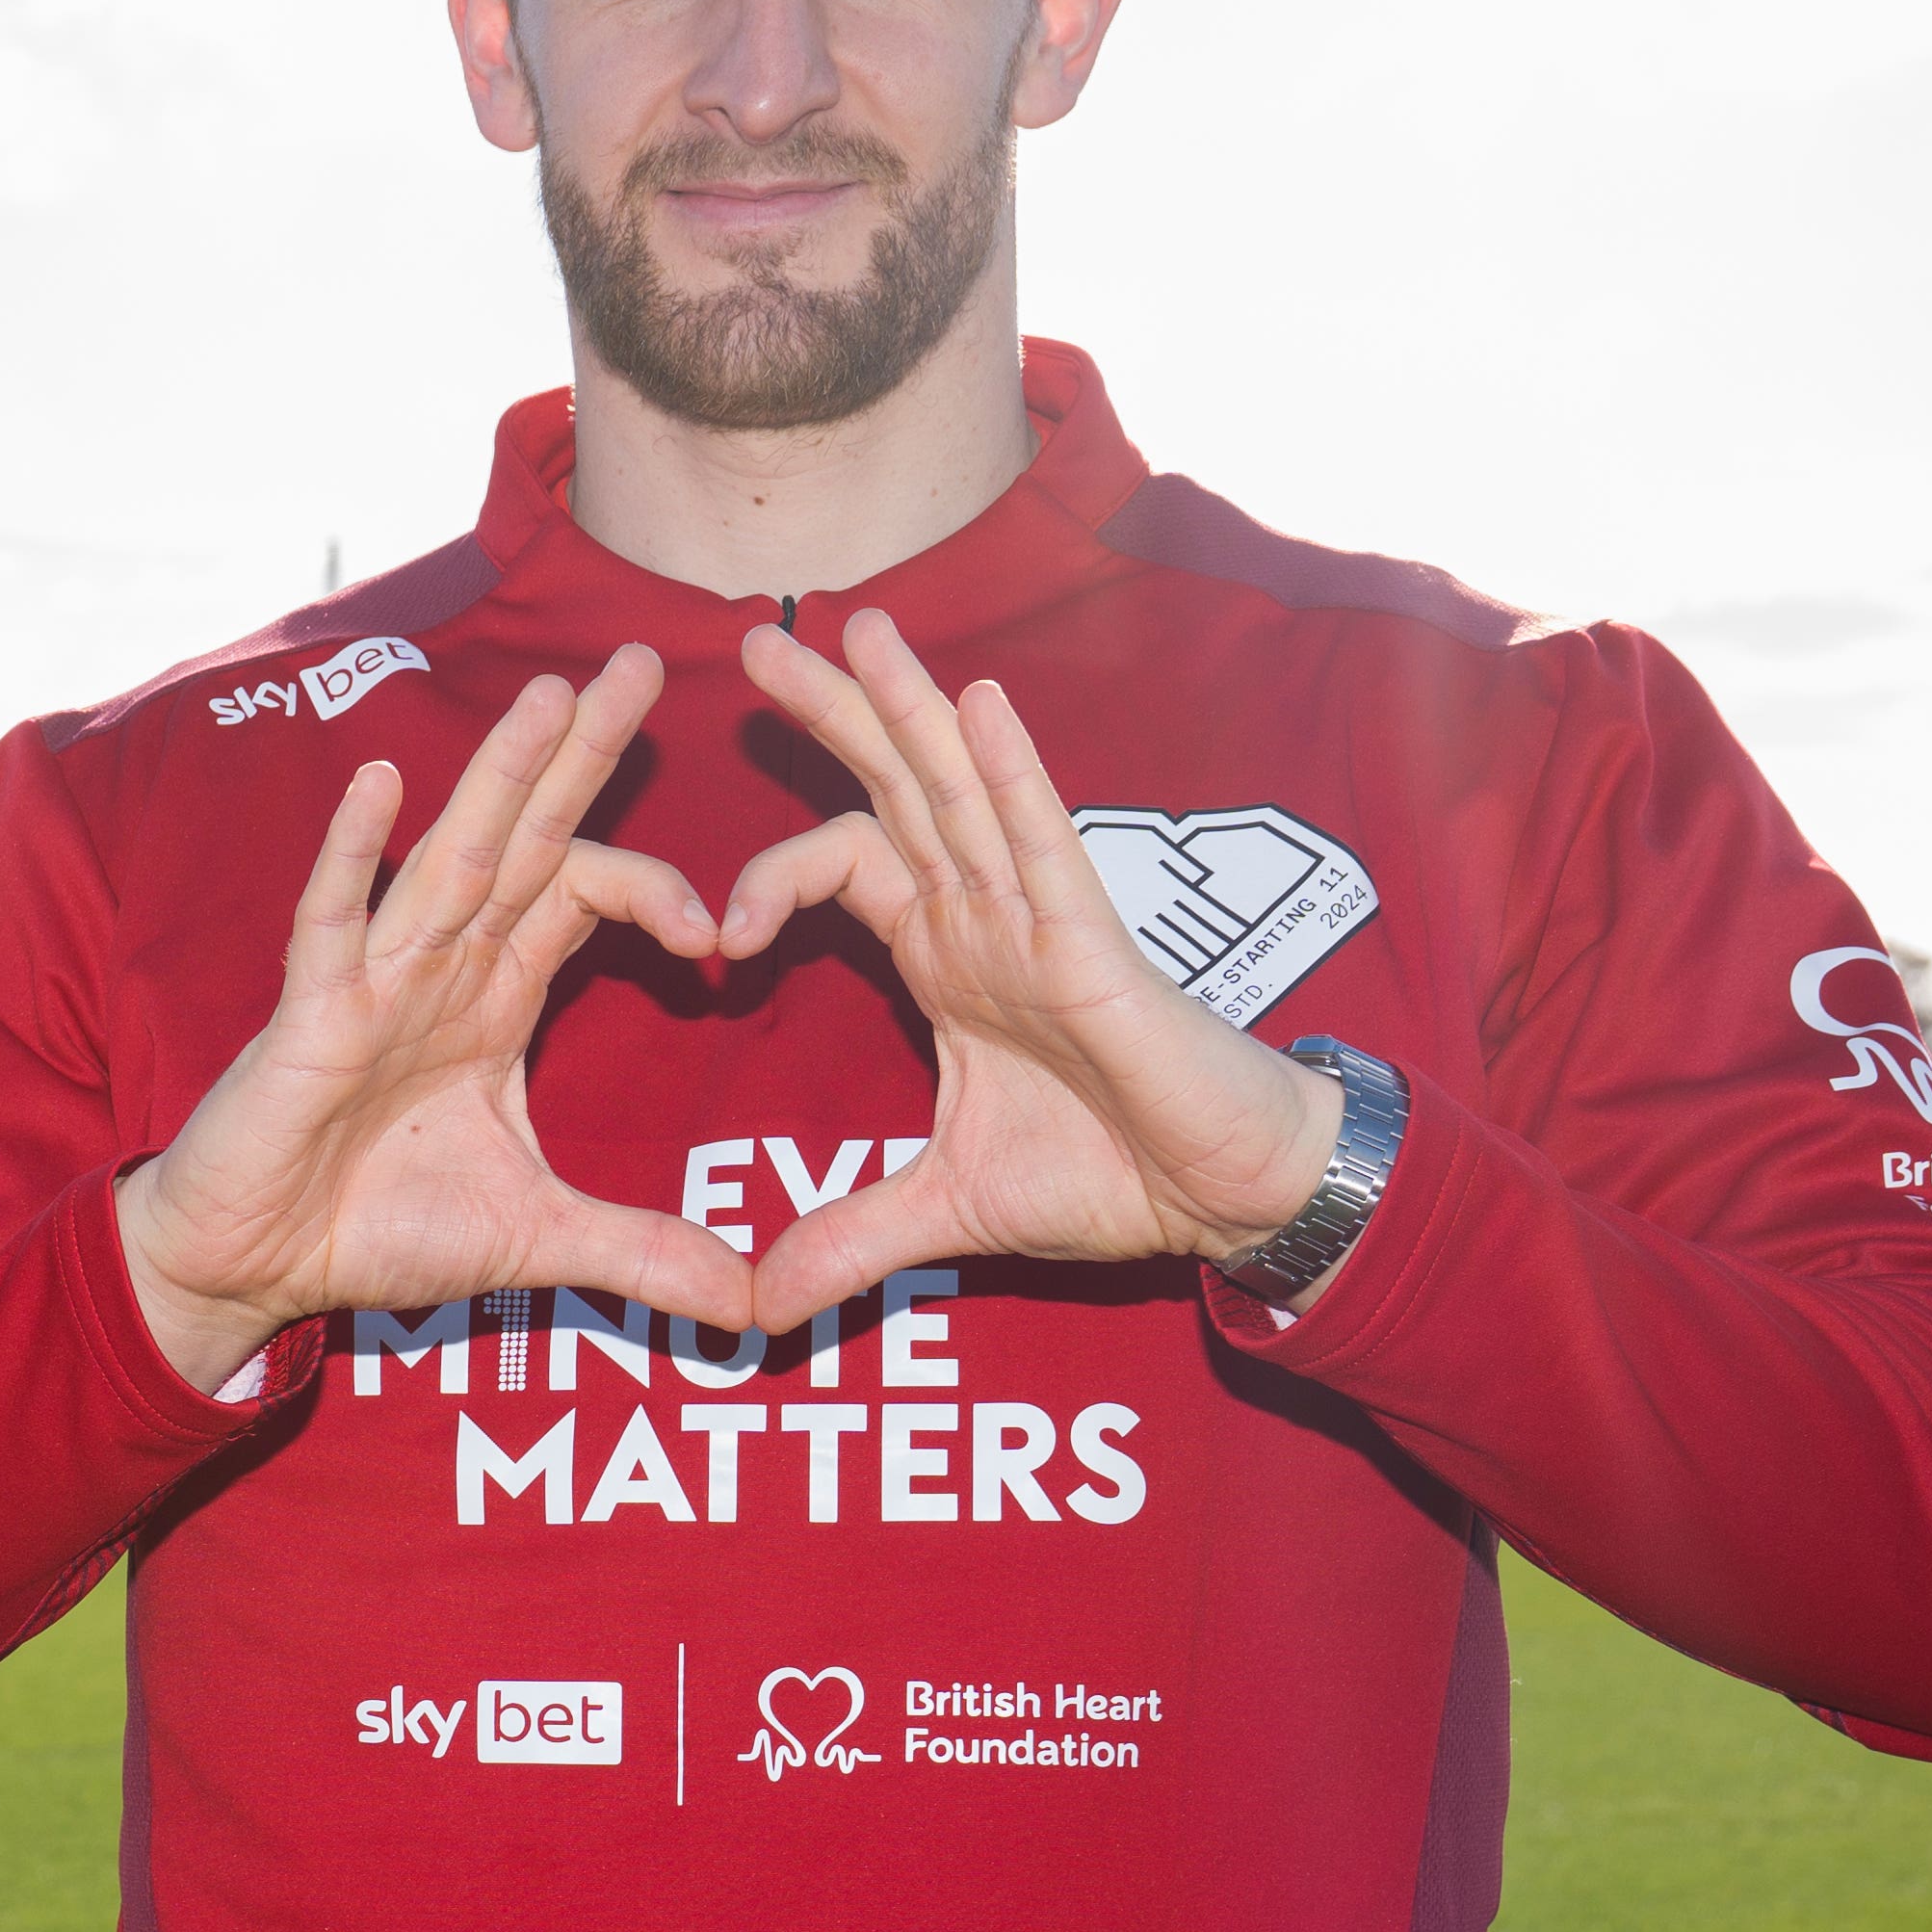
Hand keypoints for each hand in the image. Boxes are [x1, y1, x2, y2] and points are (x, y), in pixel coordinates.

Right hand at [110, 648, 755, 1388]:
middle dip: (582, 755)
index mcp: (493, 997)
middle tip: (643, 659)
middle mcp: (439, 967)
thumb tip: (751, 1308)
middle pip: (524, 839)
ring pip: (447, 858)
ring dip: (498, 777)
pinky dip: (353, 855)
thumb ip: (640, 1253)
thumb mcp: (535, 1239)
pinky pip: (332, 922)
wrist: (257, 1265)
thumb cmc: (374, 1227)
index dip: (651, 887)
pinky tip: (380, 783)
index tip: (722, 932)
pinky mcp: (308, 1015)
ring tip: (551, 694)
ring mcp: (371, 980)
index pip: (580, 896)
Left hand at [710, 608, 1347, 1324]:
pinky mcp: (1093, 940)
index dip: (770, 877)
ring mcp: (1042, 916)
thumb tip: (754, 1306)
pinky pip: (1043, 838)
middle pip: (894, 788)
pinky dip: (1009, 768)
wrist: (1220, 1194)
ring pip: (961, 788)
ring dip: (910, 705)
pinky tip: (977, 700)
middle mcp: (987, 914)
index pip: (844, 866)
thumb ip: (848, 1241)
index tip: (711, 940)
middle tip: (755, 637)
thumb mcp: (946, 1212)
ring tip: (858, 625)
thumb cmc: (1111, 1173)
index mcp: (947, 953)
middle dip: (832, 713)